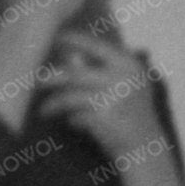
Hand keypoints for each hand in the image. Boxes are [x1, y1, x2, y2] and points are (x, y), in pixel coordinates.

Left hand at [34, 27, 166, 164]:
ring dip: (53, 104)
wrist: (147, 147)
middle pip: (73, 73)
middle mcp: (123, 77)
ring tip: (44, 111)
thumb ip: (97, 72)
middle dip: (51, 78)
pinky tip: (74, 123)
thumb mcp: (122, 88)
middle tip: (37, 82)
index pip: (97, 46)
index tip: (57, 38)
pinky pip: (74, 115)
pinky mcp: (104, 117)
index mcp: (130, 65)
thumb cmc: (132, 115)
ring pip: (68, 96)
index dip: (75, 40)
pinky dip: (72, 120)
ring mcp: (113, 96)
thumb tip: (68, 57)